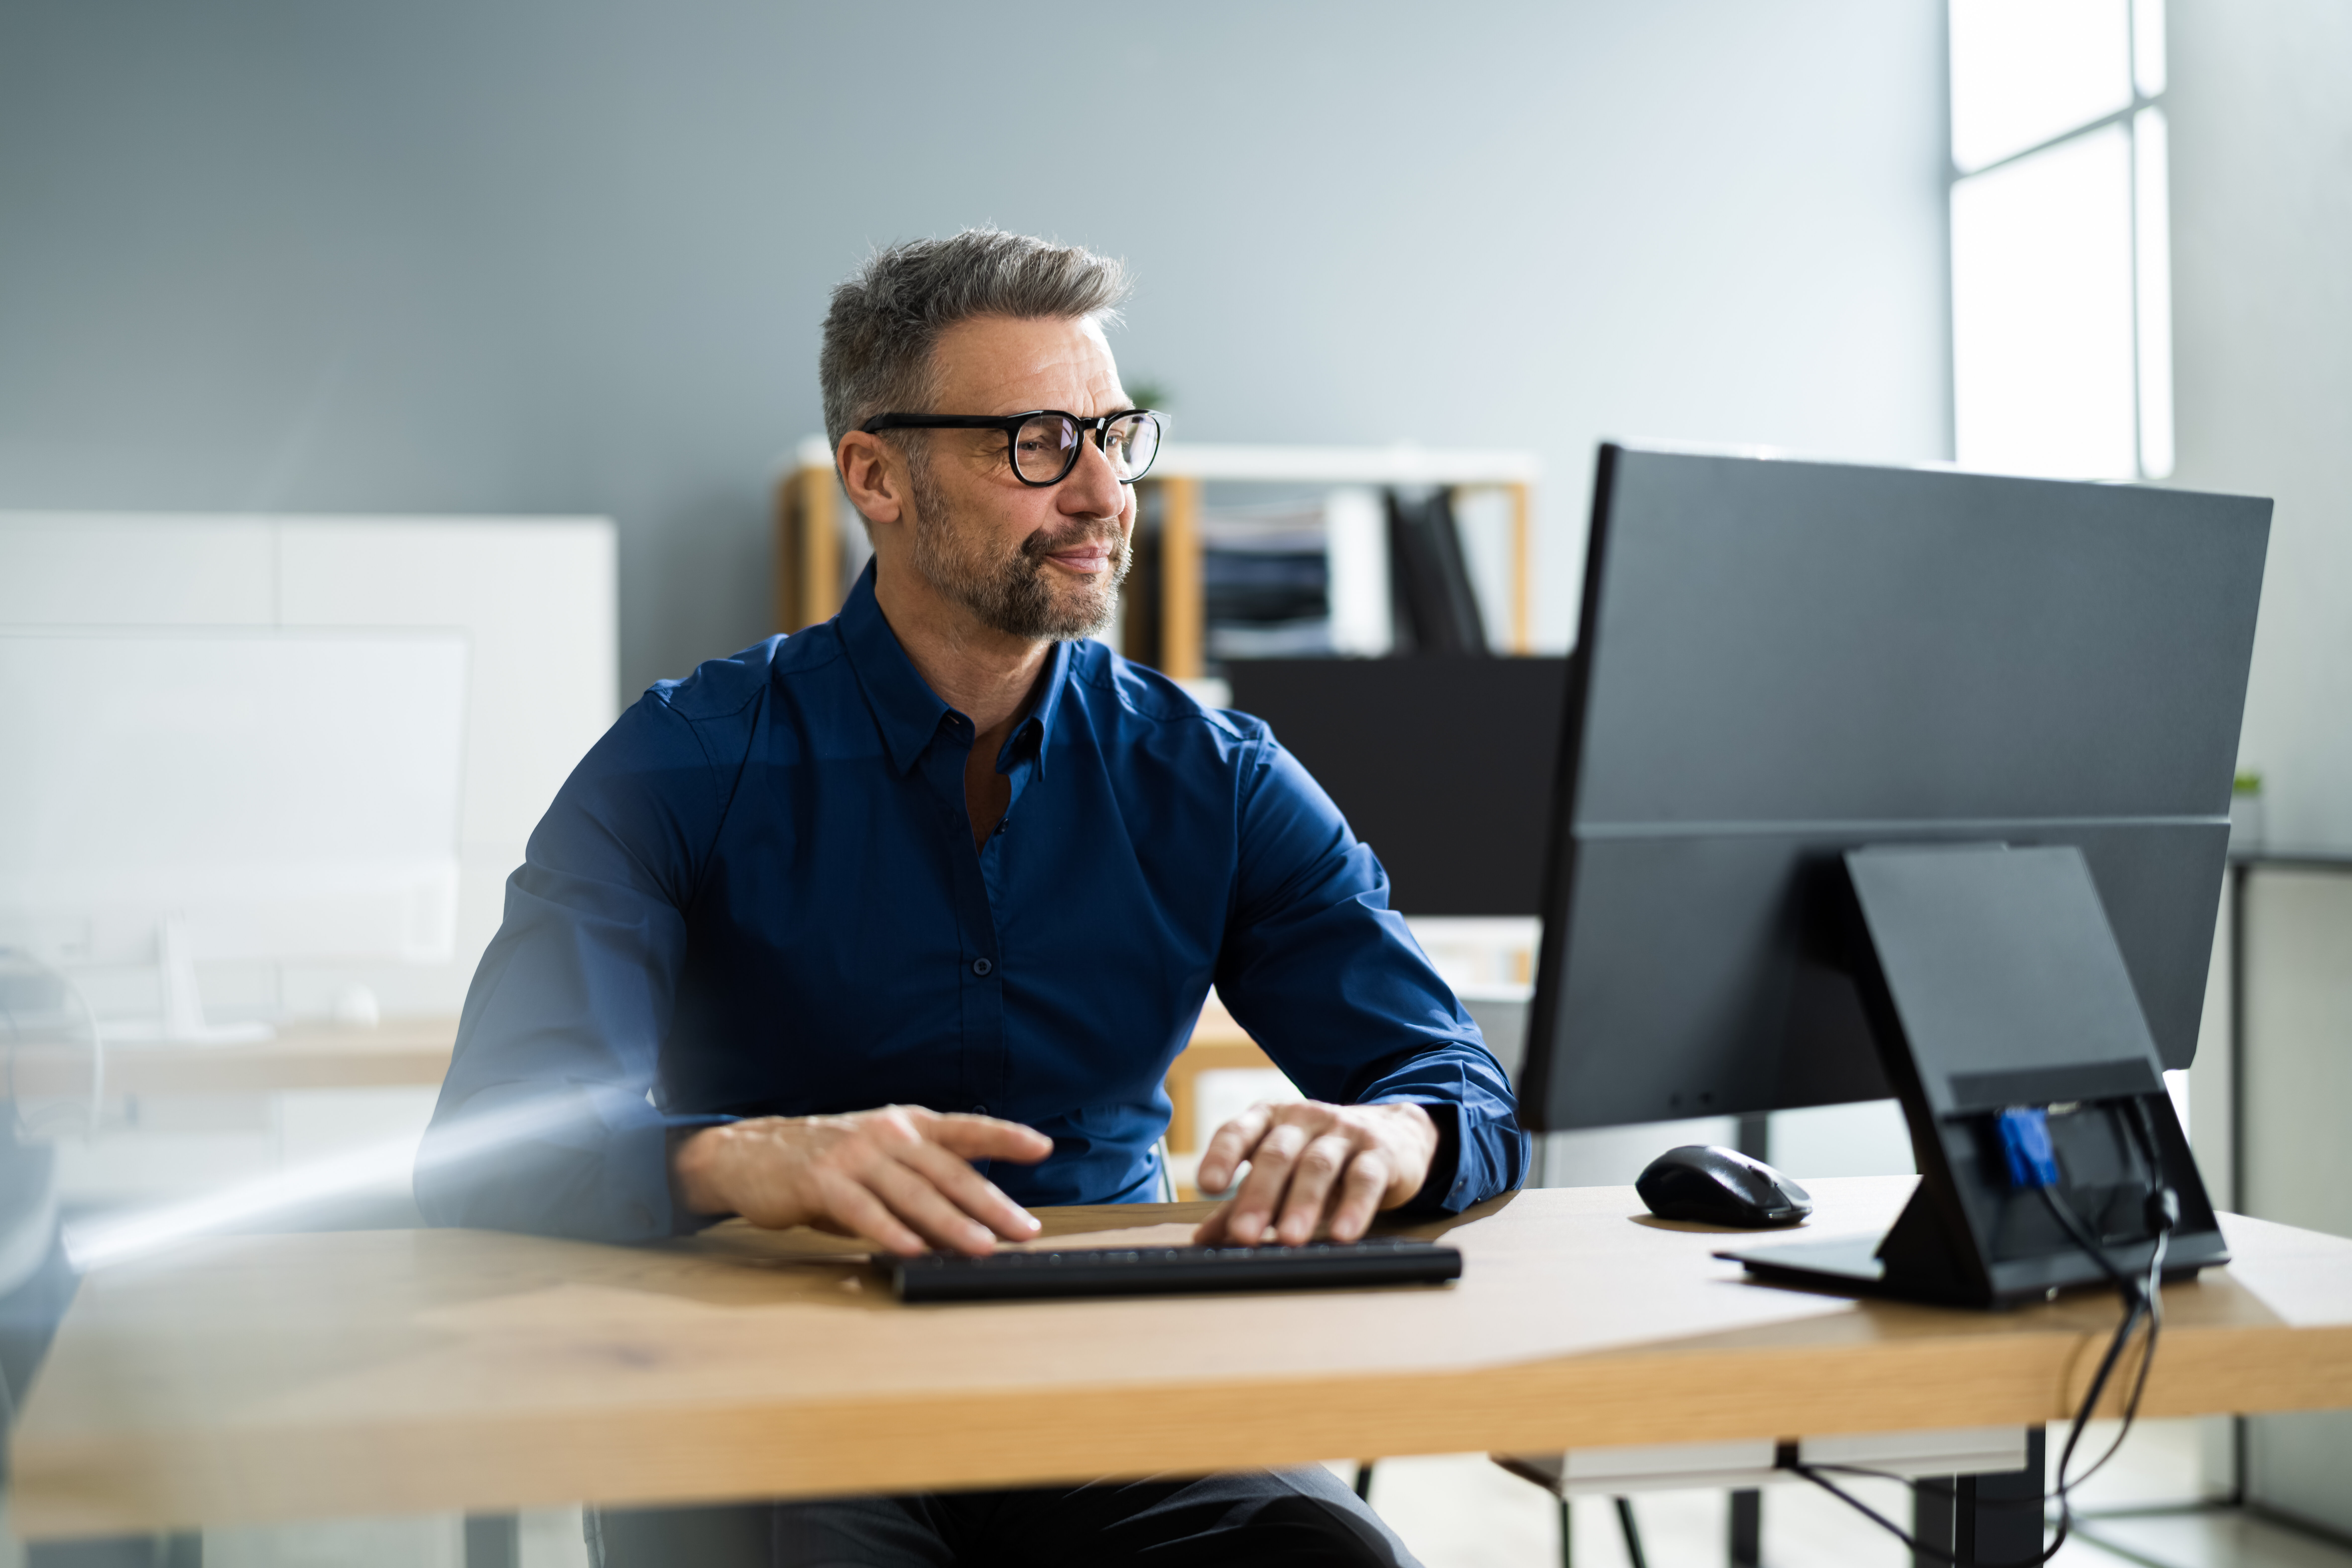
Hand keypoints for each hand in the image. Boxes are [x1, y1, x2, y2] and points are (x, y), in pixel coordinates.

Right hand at [671, 1105, 1051, 1257]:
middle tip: (1024, 1229)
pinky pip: (863, 1210)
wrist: (754, 1154)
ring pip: (913, 1192)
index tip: (1042, 1146)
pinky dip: (890, 1231)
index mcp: (907, 1124)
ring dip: (950, 1223)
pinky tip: (911, 1250)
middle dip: (991, 1203)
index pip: (965, 1129)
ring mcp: (854, 1154)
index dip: (1005, 1136)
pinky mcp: (822, 1180)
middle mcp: (887, 1134)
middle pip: (948, 1170)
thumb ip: (921, 1189)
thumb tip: (969, 1227)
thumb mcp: (882, 1164)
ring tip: (981, 1247)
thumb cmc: (828, 1163)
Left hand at [1191, 1100, 1437, 1247]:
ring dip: (1302, 1203)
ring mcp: (1343, 1131)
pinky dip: (1353, 1207)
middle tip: (1244, 1234)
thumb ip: (1241, 1202)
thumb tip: (1202, 1240)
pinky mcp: (1379, 1152)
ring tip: (1290, 1239)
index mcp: (1269, 1119)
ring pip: (1318, 1165)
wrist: (1392, 1133)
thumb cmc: (1320, 1157)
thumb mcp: (1280, 1173)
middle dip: (1259, 1194)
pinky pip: (1364, 1178)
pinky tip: (1343, 1233)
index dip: (1221, 1155)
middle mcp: (1303, 1118)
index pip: (1239, 1131)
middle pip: (1277, 1153)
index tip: (1207, 1185)